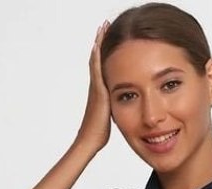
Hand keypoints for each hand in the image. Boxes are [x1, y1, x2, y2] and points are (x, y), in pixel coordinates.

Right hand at [75, 20, 111, 152]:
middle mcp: (96, 86)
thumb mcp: (109, 116)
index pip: (102, 66)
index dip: (104, 53)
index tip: (107, 39)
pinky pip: (96, 68)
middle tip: (104, 26)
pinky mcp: (96, 91)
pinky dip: (97, 55)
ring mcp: (95, 87)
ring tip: (102, 28)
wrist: (89, 139)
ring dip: (99, 43)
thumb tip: (122, 111)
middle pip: (97, 58)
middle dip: (100, 42)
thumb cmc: (98, 133)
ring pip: (95, 59)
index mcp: (99, 91)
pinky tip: (98, 43)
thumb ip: (113, 109)